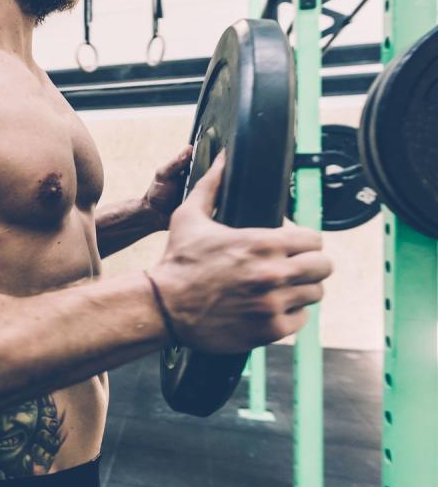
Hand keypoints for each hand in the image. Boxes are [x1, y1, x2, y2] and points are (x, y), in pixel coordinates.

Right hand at [148, 154, 333, 352]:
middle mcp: (273, 273)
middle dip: (310, 264)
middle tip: (294, 266)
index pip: (314, 239)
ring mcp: (273, 303)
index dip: (304, 241)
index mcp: (261, 243)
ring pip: (315, 293)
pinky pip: (302, 319)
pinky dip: (291, 314)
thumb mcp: (189, 217)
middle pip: (323, 267)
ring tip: (283, 287)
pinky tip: (272, 306)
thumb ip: (211, 185)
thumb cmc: (177, 262)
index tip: (294, 245)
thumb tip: (222, 157)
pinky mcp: (270, 329)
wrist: (163, 307)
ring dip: (302, 289)